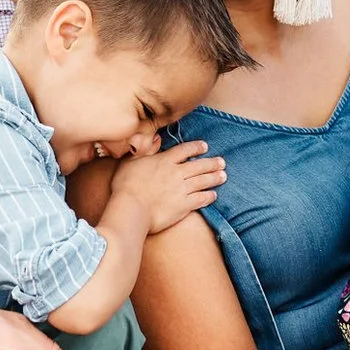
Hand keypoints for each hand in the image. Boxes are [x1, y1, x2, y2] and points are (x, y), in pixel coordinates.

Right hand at [108, 140, 225, 233]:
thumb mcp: (129, 162)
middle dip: (212, 163)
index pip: (184, 150)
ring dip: (215, 178)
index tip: (204, 146)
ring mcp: (181, 189)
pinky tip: (214, 195)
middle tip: (222, 162)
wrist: (131, 208)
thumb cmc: (125, 186)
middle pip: (199, 165)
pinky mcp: (184, 205)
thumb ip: (143, 151)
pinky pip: (201, 199)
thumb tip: (154, 140)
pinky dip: (209, 196)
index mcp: (163, 161)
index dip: (196, 147)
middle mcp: (176, 173)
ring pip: (203, 180)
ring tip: (223, 176)